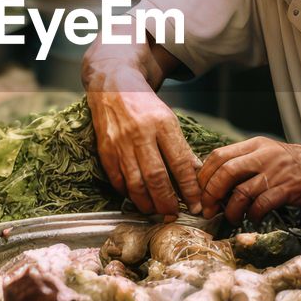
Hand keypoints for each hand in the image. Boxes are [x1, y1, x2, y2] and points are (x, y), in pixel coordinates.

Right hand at [86, 74, 201, 216]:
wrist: (113, 85)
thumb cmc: (145, 106)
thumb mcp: (169, 120)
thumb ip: (181, 148)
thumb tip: (196, 176)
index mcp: (162, 123)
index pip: (179, 163)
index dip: (189, 188)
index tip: (196, 204)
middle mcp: (140, 133)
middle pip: (156, 177)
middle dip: (167, 201)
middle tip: (174, 215)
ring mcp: (120, 142)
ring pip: (135, 182)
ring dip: (147, 203)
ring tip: (156, 212)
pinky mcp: (105, 148)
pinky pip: (117, 178)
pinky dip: (127, 193)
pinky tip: (136, 199)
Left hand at [198, 137, 300, 224]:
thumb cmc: (298, 168)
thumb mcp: (270, 156)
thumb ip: (246, 164)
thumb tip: (215, 183)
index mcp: (256, 144)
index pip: (218, 155)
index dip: (204, 176)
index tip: (199, 192)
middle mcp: (264, 155)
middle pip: (225, 171)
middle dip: (210, 193)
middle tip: (207, 209)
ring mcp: (277, 171)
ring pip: (241, 191)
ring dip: (230, 210)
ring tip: (230, 218)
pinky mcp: (288, 189)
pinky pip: (261, 205)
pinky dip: (253, 215)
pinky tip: (254, 219)